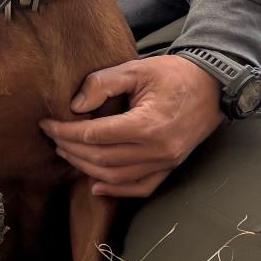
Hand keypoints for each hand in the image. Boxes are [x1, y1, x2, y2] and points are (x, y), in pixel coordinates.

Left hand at [40, 54, 225, 197]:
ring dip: (87, 168)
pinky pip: (142, 187)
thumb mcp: (135, 69)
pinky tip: (96, 186)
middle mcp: (157, 150)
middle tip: (53, 137)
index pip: (95, 136)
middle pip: (102, 159)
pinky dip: (117, 191)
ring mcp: (167, 162)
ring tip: (67, 153)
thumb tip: (74, 106)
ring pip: (117, 177)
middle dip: (71, 149)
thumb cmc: (173, 73)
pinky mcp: (172, 167)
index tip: (47, 124)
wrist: (213, 85)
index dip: (66, 131)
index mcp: (147, 125)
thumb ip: (101, 83)